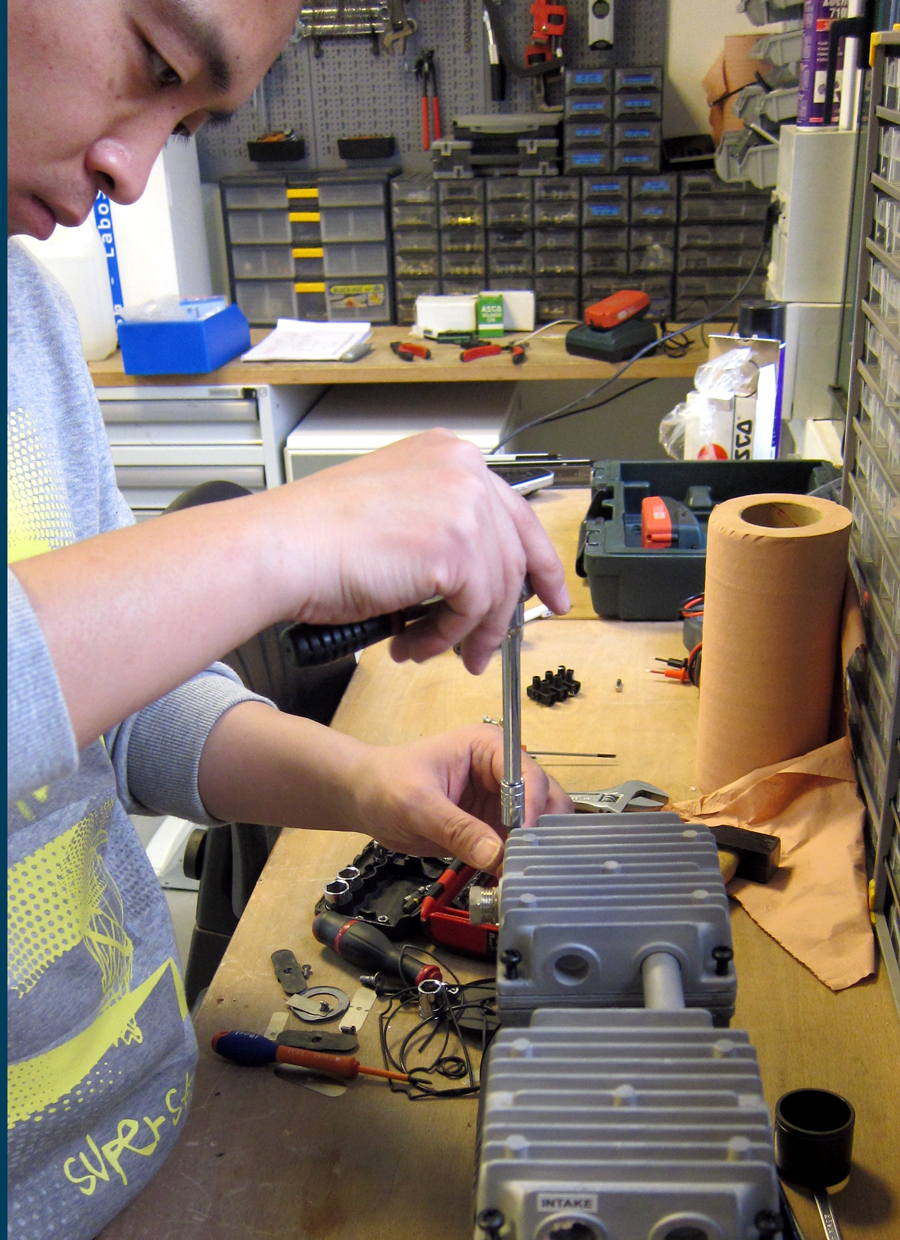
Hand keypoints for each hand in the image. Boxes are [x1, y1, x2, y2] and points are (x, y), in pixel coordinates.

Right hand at [265, 429, 569, 673]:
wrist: (281, 548)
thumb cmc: (314, 537)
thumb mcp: (394, 515)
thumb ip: (439, 532)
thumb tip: (470, 584)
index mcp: (448, 455)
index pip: (514, 513)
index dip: (537, 563)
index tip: (550, 594)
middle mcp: (463, 471)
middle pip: (514, 555)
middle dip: (502, 614)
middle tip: (490, 648)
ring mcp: (464, 506)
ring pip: (496, 590)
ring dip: (463, 633)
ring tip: (429, 651)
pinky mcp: (458, 547)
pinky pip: (473, 610)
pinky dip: (445, 638)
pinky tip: (414, 644)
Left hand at [346, 725, 573, 872]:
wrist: (364, 798)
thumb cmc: (385, 783)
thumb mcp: (417, 804)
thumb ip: (456, 828)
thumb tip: (494, 855)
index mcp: (489, 747)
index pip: (529, 775)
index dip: (533, 808)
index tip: (525, 840)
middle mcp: (502, 772)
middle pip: (544, 800)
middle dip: (541, 831)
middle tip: (530, 863)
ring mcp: (498, 801)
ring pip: (535, 827)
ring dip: (531, 851)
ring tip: (520, 876)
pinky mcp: (490, 827)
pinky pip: (514, 847)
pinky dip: (514, 863)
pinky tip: (507, 881)